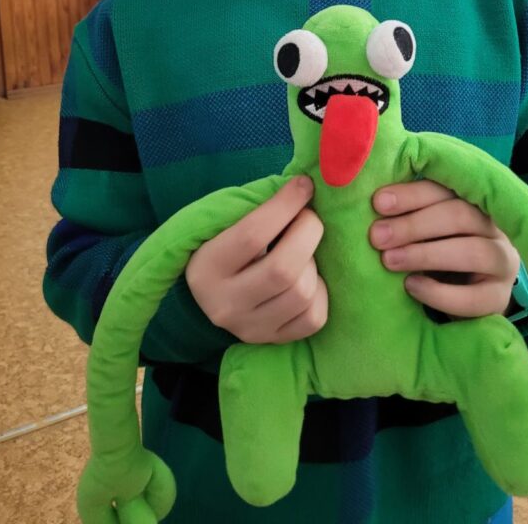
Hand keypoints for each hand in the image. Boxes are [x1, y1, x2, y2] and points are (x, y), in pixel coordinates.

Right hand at [185, 175, 327, 344]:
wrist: (211, 295)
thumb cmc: (223, 245)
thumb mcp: (225, 224)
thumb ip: (258, 208)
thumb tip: (305, 186)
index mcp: (207, 267)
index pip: (253, 234)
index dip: (286, 205)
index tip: (304, 185)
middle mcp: (225, 304)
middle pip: (284, 268)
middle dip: (308, 232)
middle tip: (308, 217)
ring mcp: (250, 328)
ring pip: (302, 293)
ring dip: (313, 263)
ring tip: (302, 250)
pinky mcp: (273, 341)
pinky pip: (314, 318)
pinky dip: (320, 292)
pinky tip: (307, 277)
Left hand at [369, 179, 519, 317]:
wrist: (461, 298)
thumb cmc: (434, 252)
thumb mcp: (422, 229)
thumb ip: (406, 214)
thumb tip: (374, 205)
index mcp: (473, 200)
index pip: (446, 189)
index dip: (412, 194)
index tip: (378, 203)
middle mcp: (494, 227)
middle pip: (461, 215)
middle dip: (414, 224)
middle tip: (377, 236)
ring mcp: (504, 262)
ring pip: (473, 251)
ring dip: (426, 254)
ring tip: (389, 261)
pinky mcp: (499, 297)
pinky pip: (474, 297)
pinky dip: (439, 292)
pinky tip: (411, 286)